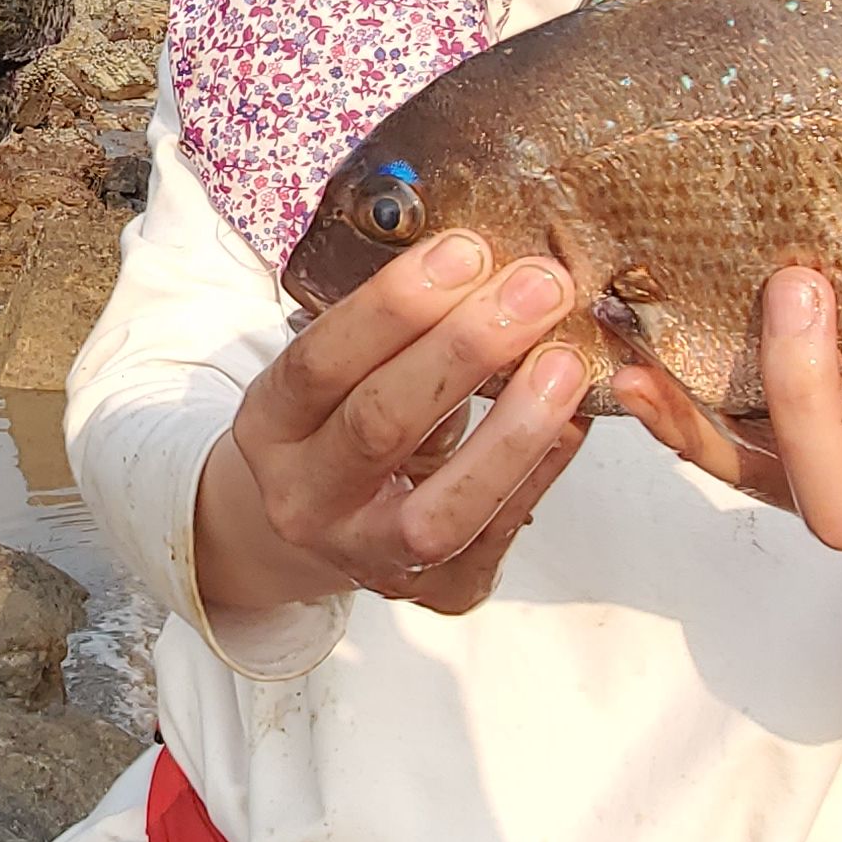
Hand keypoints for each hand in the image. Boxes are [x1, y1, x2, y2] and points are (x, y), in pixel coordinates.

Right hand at [196, 231, 595, 615]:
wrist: (319, 526)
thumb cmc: (338, 424)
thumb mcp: (334, 373)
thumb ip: (395, 330)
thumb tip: (492, 268)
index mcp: (269, 428)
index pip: (320, 363)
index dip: (394, 306)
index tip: (466, 250)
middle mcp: (305, 500)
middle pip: (379, 425)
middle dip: (465, 348)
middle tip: (538, 287)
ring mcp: (368, 557)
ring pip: (440, 508)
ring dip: (512, 427)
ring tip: (566, 359)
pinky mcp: (437, 591)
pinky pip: (497, 532)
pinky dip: (540, 467)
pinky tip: (572, 415)